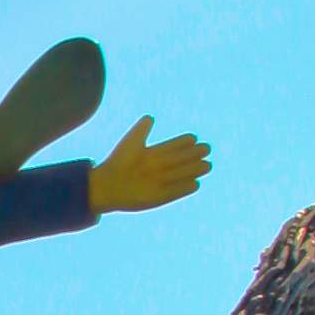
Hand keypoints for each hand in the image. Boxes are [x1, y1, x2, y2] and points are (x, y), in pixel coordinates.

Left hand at [89, 116, 209, 214]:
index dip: (182, 142)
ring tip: (207, 165)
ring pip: (180, 175)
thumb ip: (142, 130)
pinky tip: (196, 184)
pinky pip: (174, 193)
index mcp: (151, 154)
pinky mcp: (157, 198)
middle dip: (193, 155)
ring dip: (193, 170)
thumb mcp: (132, 142)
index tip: (193, 137)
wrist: (107, 185)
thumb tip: (150, 117)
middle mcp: (157, 169)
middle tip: (206, 148)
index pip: (171, 147)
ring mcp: (158, 183)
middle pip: (179, 160)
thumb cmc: (118, 162)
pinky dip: (184, 189)